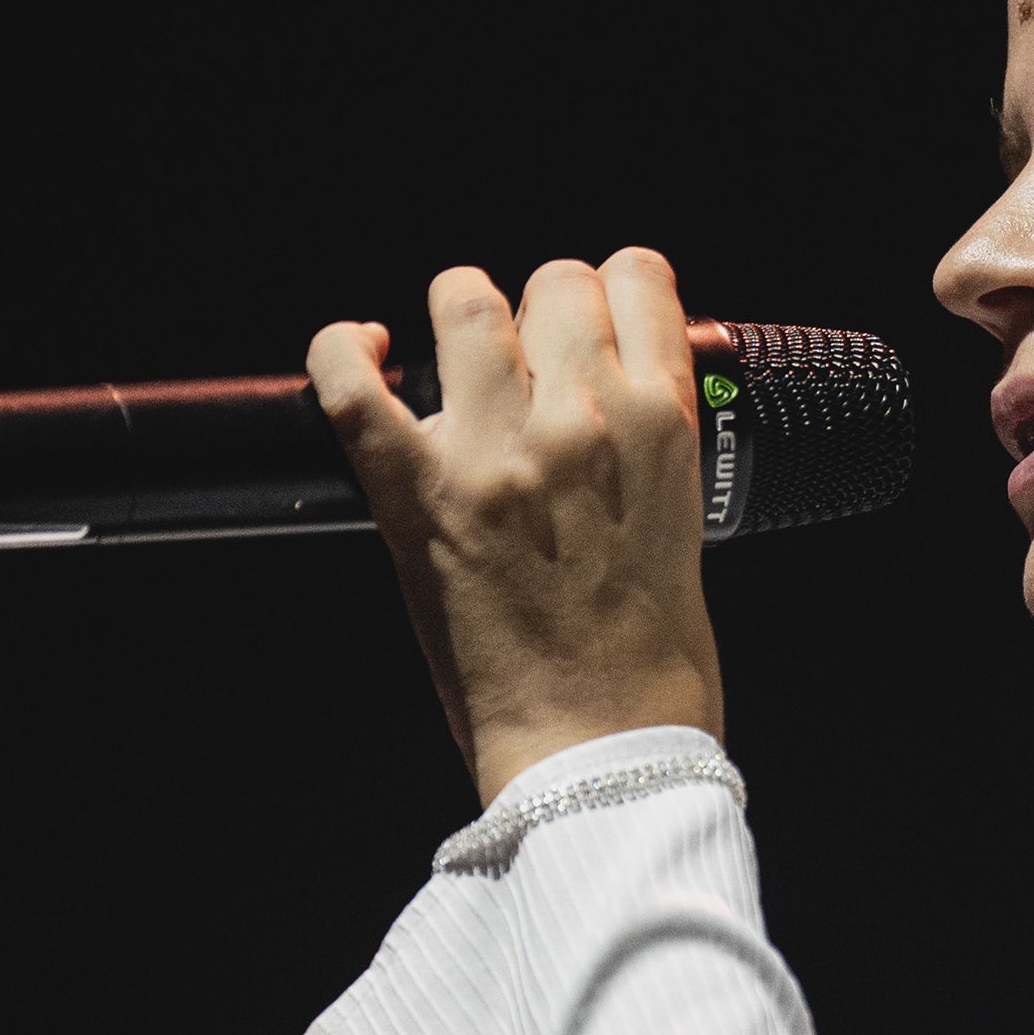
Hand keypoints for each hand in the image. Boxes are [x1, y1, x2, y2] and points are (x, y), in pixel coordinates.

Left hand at [307, 249, 726, 806]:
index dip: (611, 289)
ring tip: (458, 358)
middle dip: (539, 311)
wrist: (601, 756)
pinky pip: (350, 383)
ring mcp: (490, 452)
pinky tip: (362, 351)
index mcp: (662, 424)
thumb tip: (614, 400)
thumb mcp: (689, 526)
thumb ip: (650, 448)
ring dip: (461, 319)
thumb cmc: (653, 667)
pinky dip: (344, 351)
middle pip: (551, 282)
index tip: (596, 317)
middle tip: (530, 361)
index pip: (636, 278)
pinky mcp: (414, 495)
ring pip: (462, 303)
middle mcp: (579, 418)